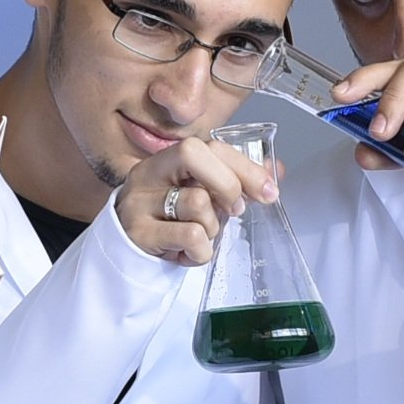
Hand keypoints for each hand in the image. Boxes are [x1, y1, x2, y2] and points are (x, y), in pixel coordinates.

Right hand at [115, 124, 269, 268]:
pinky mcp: (139, 232)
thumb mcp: (200, 198)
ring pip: (198, 203)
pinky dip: (200, 252)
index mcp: (166, 160)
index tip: (267, 191)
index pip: (210, 146)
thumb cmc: (169, 224)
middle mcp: (148, 174)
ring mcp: (139, 202)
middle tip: (234, 210)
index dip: (244, 167)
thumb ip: (234, 181)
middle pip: (194, 156)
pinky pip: (191, 237)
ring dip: (212, 228)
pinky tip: (188, 252)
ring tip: (199, 235)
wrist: (128, 257)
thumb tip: (276, 170)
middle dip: (228, 185)